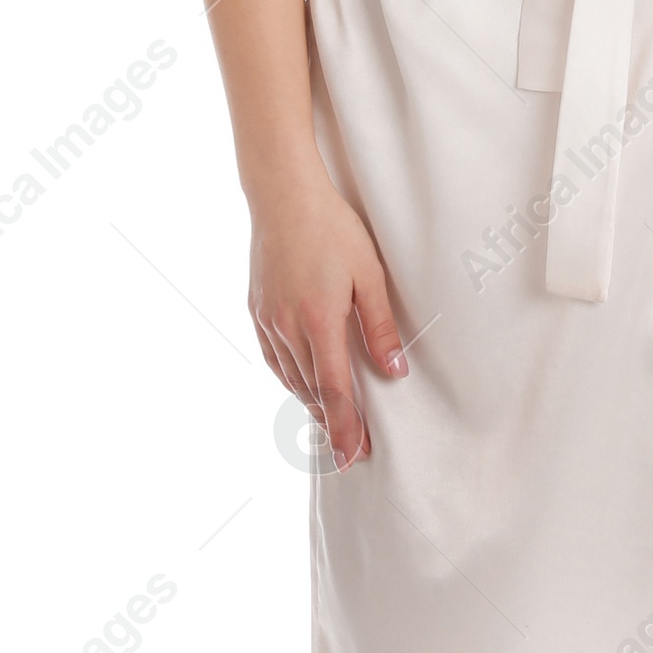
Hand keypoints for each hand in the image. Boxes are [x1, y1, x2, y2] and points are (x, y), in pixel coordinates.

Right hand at [247, 168, 406, 466]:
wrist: (283, 196)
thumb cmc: (333, 229)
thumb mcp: (369, 275)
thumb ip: (380, 327)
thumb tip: (395, 372)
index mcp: (319, 320)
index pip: (335, 390)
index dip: (346, 427)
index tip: (353, 456)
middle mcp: (287, 327)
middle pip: (312, 391)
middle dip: (333, 424)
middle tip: (351, 452)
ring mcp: (268, 320)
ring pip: (291, 378)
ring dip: (313, 404)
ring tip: (333, 425)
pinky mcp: (257, 311)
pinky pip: (275, 359)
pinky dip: (292, 380)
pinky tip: (304, 387)